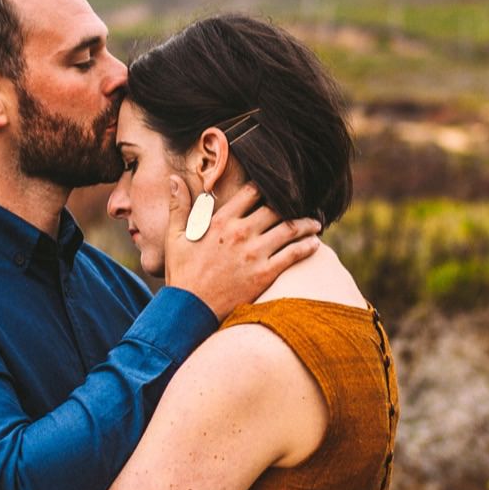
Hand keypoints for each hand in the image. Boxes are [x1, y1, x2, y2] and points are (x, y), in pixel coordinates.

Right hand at [161, 176, 322, 318]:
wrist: (189, 310)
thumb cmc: (182, 274)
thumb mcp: (175, 238)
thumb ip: (179, 206)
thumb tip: (173, 179)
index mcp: (221, 221)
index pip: (252, 192)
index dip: (268, 186)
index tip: (279, 186)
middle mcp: (240, 233)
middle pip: (276, 208)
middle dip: (292, 204)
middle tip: (305, 203)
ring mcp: (254, 254)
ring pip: (290, 229)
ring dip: (306, 224)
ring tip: (315, 223)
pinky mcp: (264, 274)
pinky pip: (294, 254)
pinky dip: (307, 246)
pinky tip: (315, 244)